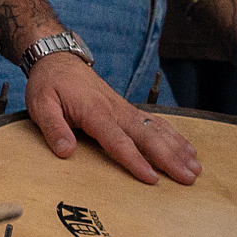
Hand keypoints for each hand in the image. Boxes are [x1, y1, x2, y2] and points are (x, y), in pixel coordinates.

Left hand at [24, 55, 201, 186]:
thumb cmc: (48, 83)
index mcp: (94, 112)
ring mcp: (123, 108)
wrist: (57, 58)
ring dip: (177, 148)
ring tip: (196, 167)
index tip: (153, 179)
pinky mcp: (126, 108)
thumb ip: (53, 128)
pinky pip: (153, 122)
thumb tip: (65, 152)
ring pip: (156, 129)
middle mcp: (114, 109)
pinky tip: (187, 147)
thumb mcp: (40, 104)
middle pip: (146, 137)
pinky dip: (173, 135)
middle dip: (170, 158)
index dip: (136, 161)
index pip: (118, 141)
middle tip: (189, 178)